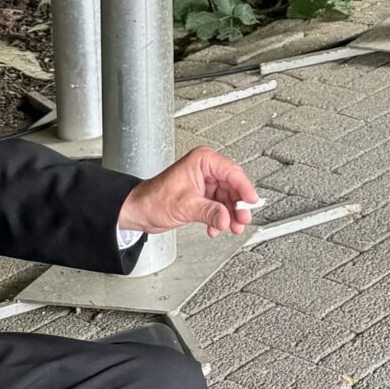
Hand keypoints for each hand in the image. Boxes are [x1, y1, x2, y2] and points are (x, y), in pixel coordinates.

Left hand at [117, 145, 259, 239]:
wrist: (137, 212)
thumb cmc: (153, 199)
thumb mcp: (186, 206)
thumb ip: (210, 212)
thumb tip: (227, 218)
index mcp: (203, 161)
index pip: (232, 172)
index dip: (244, 189)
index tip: (252, 202)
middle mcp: (205, 169)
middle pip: (232, 186)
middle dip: (237, 206)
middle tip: (242, 219)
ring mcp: (204, 182)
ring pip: (226, 198)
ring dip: (229, 214)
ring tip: (232, 227)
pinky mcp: (201, 195)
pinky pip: (217, 206)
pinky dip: (218, 217)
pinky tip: (215, 227)